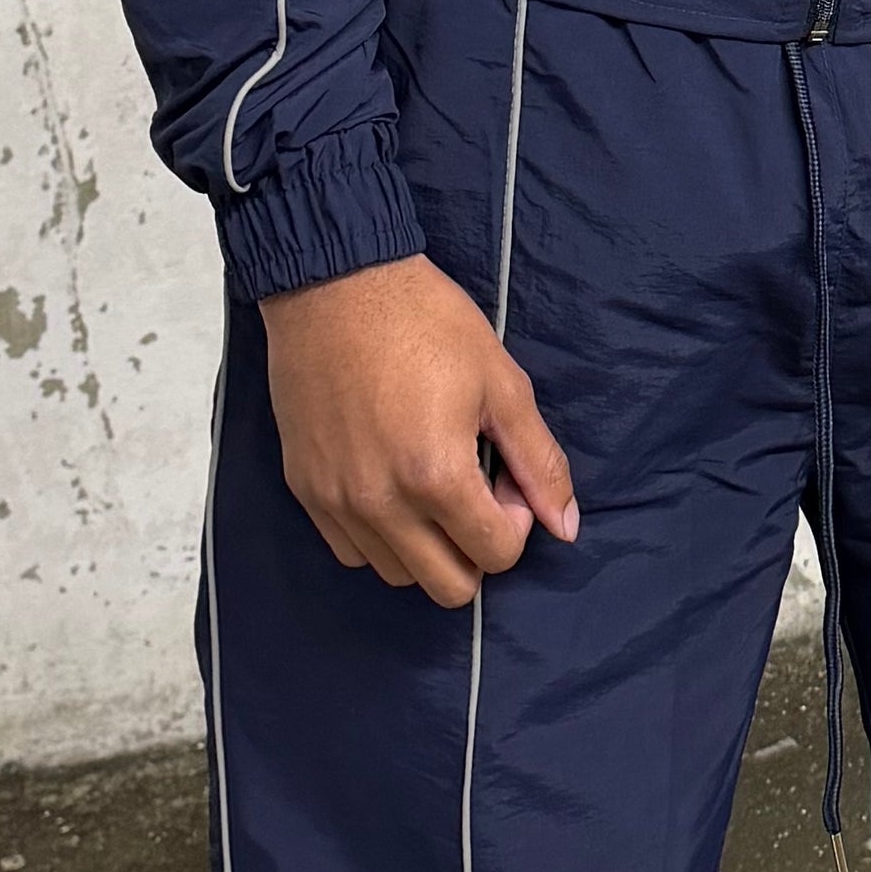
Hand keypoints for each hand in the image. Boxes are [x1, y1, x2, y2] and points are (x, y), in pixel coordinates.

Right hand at [260, 253, 577, 604]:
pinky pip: (350, 550)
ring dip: (427, 547)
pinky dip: (380, 537)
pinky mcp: (304, 489)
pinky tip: (392, 485)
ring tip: (431, 484)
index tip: (504, 477)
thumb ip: (538, 462)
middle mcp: (380, 502)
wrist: (333, 285)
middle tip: (475, 492)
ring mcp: (336, 500)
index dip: (515, 522)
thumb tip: (565, 526)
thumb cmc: (425, 322)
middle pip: (448, 587)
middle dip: (477, 549)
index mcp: (436, 475)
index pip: (496, 555)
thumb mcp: (502, 384)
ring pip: (397, 574)